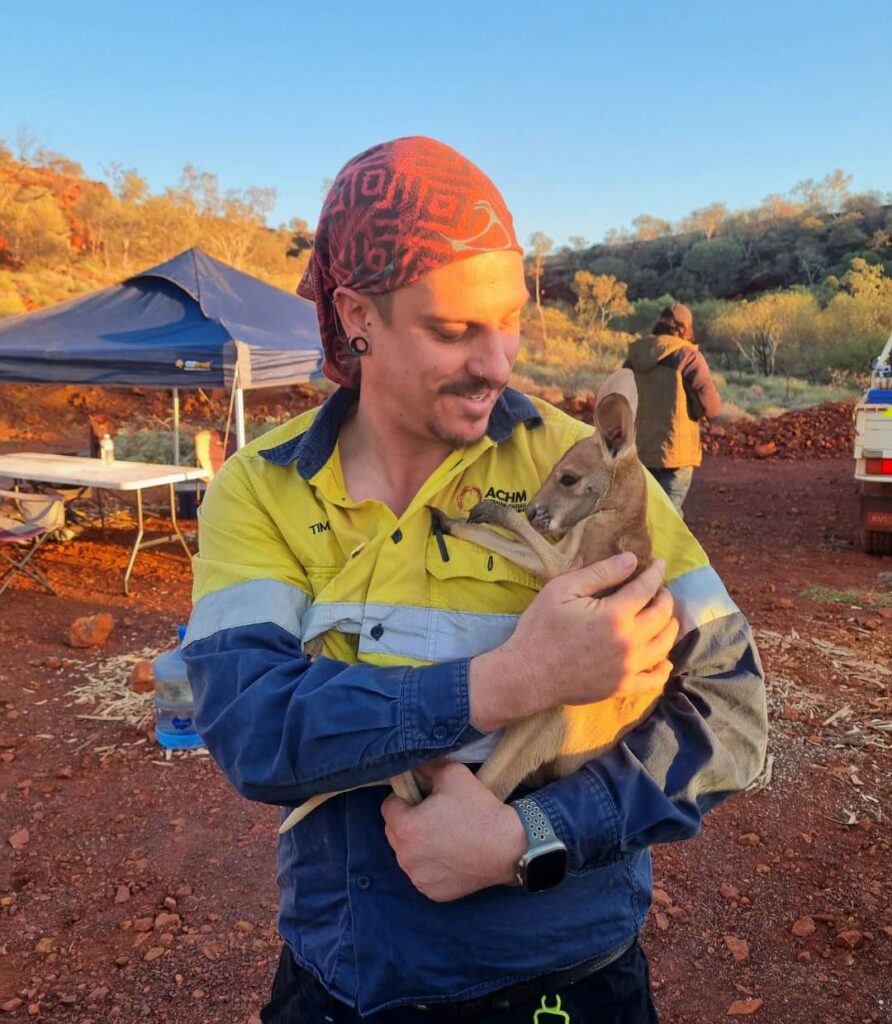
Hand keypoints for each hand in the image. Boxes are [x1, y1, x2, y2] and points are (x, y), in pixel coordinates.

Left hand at [381, 760, 526, 901]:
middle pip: (394, 832)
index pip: (388, 806)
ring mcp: (418, 878)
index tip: (423, 798)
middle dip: (408, 821)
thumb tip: (415, 764)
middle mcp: (405, 856)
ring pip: (407, 854)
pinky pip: (422, 874)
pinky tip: (450, 856)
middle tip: (434, 816)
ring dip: (417, 844)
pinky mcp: (432, 893)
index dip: (404, 798)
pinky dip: (430, 865)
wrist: (508, 847)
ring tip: (444, 836)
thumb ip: (427, 766)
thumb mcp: (453, 774)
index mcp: (405, 827)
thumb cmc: (479, 809)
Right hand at [470, 554, 677, 730]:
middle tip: (659, 589)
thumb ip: (599, 573)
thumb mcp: (563, 590)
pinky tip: (663, 658)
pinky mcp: (622, 687)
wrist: (527, 674)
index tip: (659, 563)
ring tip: (664, 617)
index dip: (655, 573)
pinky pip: (655, 679)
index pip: (647, 588)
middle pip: (662, 616)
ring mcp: (628, 667)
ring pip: (665, 645)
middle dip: (665, 597)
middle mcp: (629, 641)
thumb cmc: (540, 628)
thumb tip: (632, 560)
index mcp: (615, 615)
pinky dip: (664, 667)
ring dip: (670, 627)